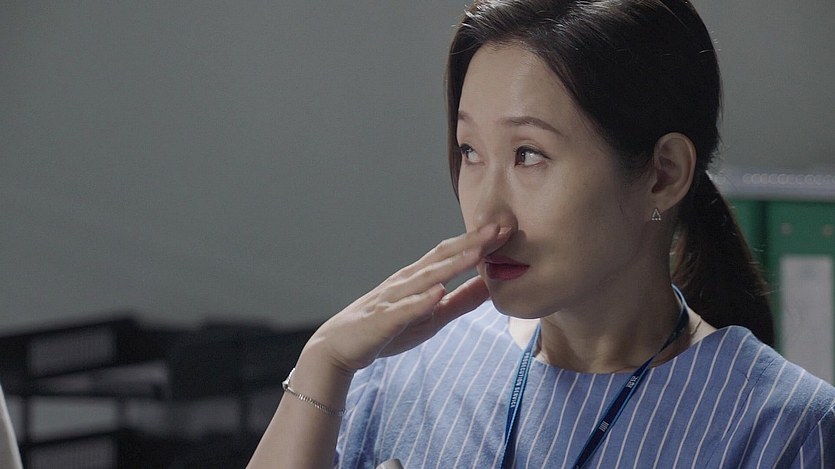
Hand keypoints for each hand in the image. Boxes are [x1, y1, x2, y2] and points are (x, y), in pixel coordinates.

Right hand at [305, 224, 508, 375]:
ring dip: (453, 264)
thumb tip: (491, 286)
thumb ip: (460, 302)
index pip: (452, 254)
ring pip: (426, 277)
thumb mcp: (433, 317)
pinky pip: (403, 309)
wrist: (339, 347)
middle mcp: (407, 281)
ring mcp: (393, 298)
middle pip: (442, 257)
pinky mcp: (382, 319)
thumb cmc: (387, 329)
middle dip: (471, 242)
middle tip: (500, 226)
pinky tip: (438, 292)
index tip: (506, 229)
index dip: (479, 242)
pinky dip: (421, 300)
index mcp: (419, 278)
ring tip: (478, 252)